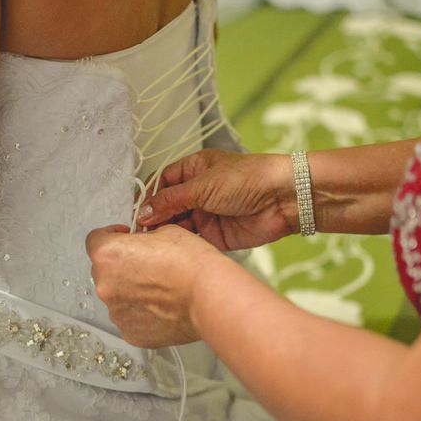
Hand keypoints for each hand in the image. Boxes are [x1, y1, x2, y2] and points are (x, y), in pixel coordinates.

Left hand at [85, 224, 222, 347]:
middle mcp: (105, 285)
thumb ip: (144, 239)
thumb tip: (143, 245)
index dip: (111, 236)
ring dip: (131, 290)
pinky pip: (130, 317)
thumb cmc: (191, 264)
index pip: (95, 240)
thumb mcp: (167, 232)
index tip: (123, 237)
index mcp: (107, 254)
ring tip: (160, 288)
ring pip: (117, 296)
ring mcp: (116, 312)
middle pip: (104, 271)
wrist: (208, 296)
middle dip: (122, 266)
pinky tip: (162, 305)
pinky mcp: (130, 333)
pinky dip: (141, 312)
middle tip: (148, 264)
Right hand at [137, 149, 297, 250]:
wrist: (283, 198)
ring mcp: (206, 214)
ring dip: (167, 233)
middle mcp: (198, 192)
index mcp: (193, 170)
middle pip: (167, 207)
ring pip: (178, 225)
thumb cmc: (247, 178)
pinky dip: (181, 245)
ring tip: (151, 242)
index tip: (137, 213)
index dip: (149, 197)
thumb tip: (145, 212)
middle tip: (141, 232)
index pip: (162, 183)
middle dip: (155, 218)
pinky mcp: (215, 235)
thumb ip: (171, 200)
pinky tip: (169, 249)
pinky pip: (193, 241)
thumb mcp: (202, 185)